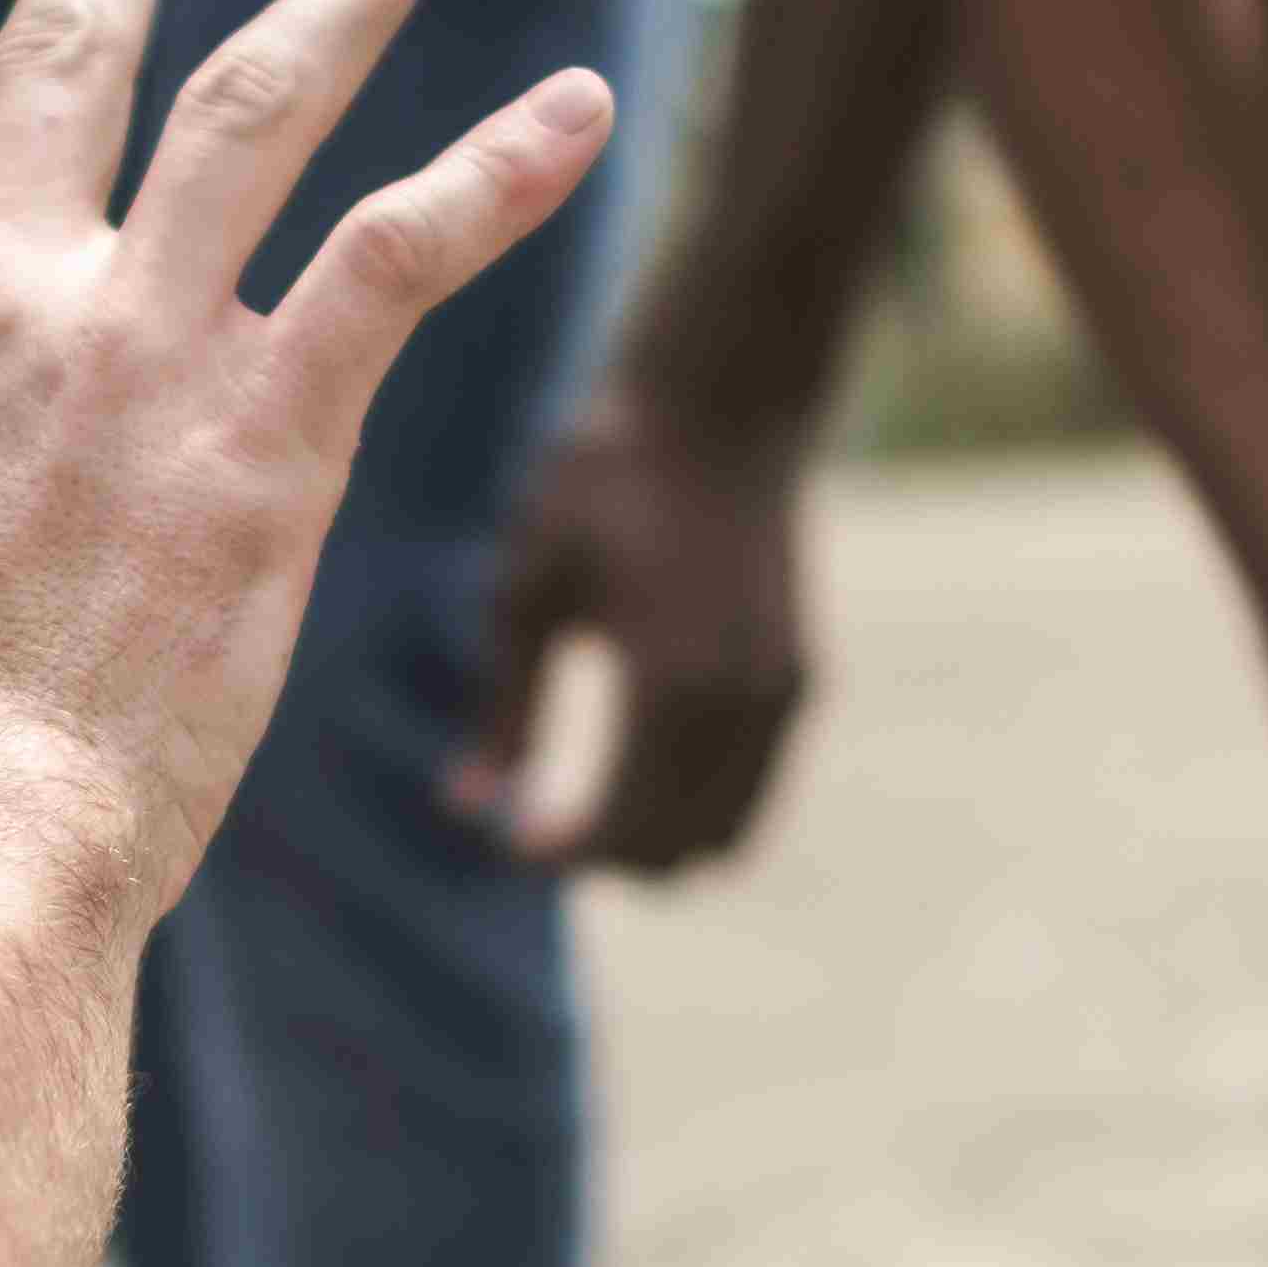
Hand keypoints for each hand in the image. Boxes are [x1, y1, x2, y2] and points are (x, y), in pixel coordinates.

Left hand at [457, 397, 813, 872]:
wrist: (718, 406)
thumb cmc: (604, 481)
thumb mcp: (529, 590)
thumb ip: (504, 707)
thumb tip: (466, 803)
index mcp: (671, 686)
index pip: (622, 833)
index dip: (558, 854)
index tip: (505, 838)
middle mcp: (744, 705)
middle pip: (680, 854)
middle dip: (607, 860)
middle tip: (537, 826)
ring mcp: (784, 694)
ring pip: (727, 835)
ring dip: (657, 842)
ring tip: (586, 804)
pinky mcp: (801, 677)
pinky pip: (751, 789)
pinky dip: (696, 805)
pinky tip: (634, 764)